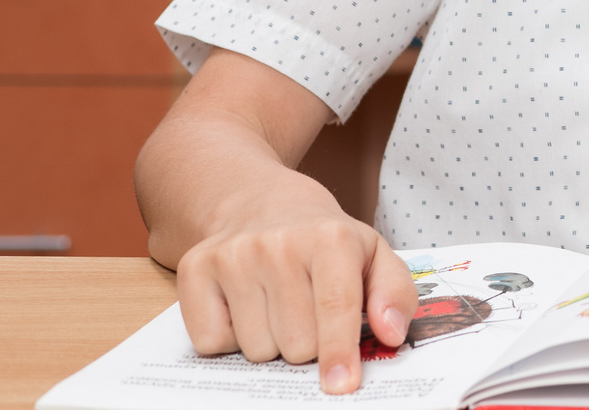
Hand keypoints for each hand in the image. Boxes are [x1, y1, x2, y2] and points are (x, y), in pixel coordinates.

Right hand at [174, 179, 415, 395]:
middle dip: (307, 344)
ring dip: (270, 342)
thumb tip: (392, 333)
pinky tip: (244, 306)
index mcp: (330, 238)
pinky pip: (211, 343)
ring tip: (276, 305)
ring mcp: (232, 255)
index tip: (341, 385)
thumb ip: (394, 294)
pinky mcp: (194, 269)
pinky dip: (229, 338)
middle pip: (296, 343)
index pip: (335, 307)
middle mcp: (278, 243)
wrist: (262, 203)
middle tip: (307, 313)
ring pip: (256, 349)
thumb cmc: (324, 241)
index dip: (338, 352)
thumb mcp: (372, 255)